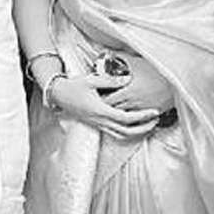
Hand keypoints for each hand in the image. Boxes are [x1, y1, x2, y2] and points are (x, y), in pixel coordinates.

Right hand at [46, 73, 160, 139]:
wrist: (58, 95)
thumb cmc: (73, 86)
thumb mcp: (92, 80)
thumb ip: (111, 81)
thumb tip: (128, 78)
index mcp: (100, 110)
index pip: (126, 118)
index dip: (142, 117)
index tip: (154, 111)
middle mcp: (100, 120)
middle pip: (126, 131)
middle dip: (144, 127)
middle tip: (156, 119)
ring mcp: (97, 124)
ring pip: (121, 135)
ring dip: (136, 132)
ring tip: (148, 124)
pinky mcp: (96, 124)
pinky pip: (114, 133)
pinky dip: (127, 132)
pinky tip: (133, 125)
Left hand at [100, 54, 174, 112]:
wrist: (177, 79)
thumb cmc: (156, 69)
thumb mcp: (136, 61)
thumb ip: (120, 57)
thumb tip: (108, 53)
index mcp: (127, 91)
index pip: (107, 100)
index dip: (100, 98)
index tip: (97, 95)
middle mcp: (133, 103)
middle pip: (113, 110)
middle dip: (106, 107)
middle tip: (101, 103)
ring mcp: (142, 110)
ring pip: (124, 117)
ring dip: (118, 112)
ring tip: (113, 107)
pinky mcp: (151, 113)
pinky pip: (136, 119)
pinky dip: (130, 116)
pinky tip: (128, 111)